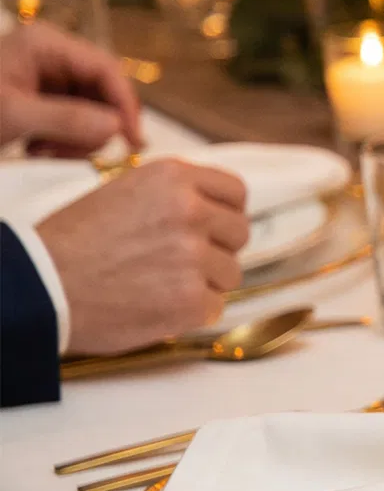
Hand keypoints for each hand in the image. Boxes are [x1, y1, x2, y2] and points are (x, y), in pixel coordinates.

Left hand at [0, 22, 143, 155]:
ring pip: (91, 110)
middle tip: (71, 153)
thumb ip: (68, 119)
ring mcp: (47, 78)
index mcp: (46, 44)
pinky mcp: (42, 100)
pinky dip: (64, 141)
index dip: (125, 104)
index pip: (106, 69)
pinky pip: (73, 120)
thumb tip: (117, 127)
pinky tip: (37, 148)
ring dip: (76, 138)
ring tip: (43, 151)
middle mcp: (51, 56)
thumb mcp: (14, 116)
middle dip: (94, 126)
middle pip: (102, 91)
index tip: (133, 141)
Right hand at [37, 159, 248, 354]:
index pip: (235, 192)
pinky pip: (215, 307)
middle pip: (238, 233)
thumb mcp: (124, 193)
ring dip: (204, 283)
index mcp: (174, 178)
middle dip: (216, 249)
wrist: (39, 286)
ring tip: (159, 284)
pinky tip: (158, 306)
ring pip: (230, 273)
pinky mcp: (192, 300)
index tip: (212, 227)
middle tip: (178, 262)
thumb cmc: (72, 242)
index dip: (225, 213)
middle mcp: (191, 211)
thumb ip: (173, 195)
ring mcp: (194, 257)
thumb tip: (211, 208)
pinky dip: (192, 313)